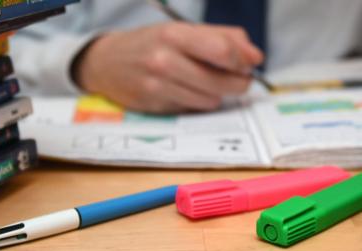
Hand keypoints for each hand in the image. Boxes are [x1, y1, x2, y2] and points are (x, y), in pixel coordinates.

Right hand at [72, 22, 262, 113]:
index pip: (223, 51)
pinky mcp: (156, 107)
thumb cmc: (151, 43)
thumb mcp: (182, 30)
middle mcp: (165, 61)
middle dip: (238, 82)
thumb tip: (255, 57)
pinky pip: (194, 109)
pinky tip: (186, 90)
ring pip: (212, 100)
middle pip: (223, 81)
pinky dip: (198, 101)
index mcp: (174, 34)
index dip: (243, 61)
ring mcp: (158, 86)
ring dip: (216, 93)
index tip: (249, 63)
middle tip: (238, 77)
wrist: (106, 63)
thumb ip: (223, 37)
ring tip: (204, 81)